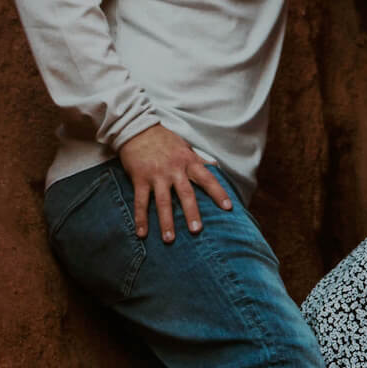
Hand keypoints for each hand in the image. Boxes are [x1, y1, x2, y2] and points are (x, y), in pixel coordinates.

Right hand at [119, 123, 232, 242]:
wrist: (138, 128)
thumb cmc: (164, 140)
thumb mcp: (185, 147)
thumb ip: (199, 160)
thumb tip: (216, 168)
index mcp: (188, 161)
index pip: (207, 178)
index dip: (218, 192)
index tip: (228, 208)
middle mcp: (174, 169)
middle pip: (185, 193)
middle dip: (191, 212)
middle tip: (197, 230)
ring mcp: (156, 175)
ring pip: (163, 201)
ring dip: (166, 221)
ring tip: (169, 239)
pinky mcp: (140, 178)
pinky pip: (140, 201)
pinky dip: (141, 218)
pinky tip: (142, 233)